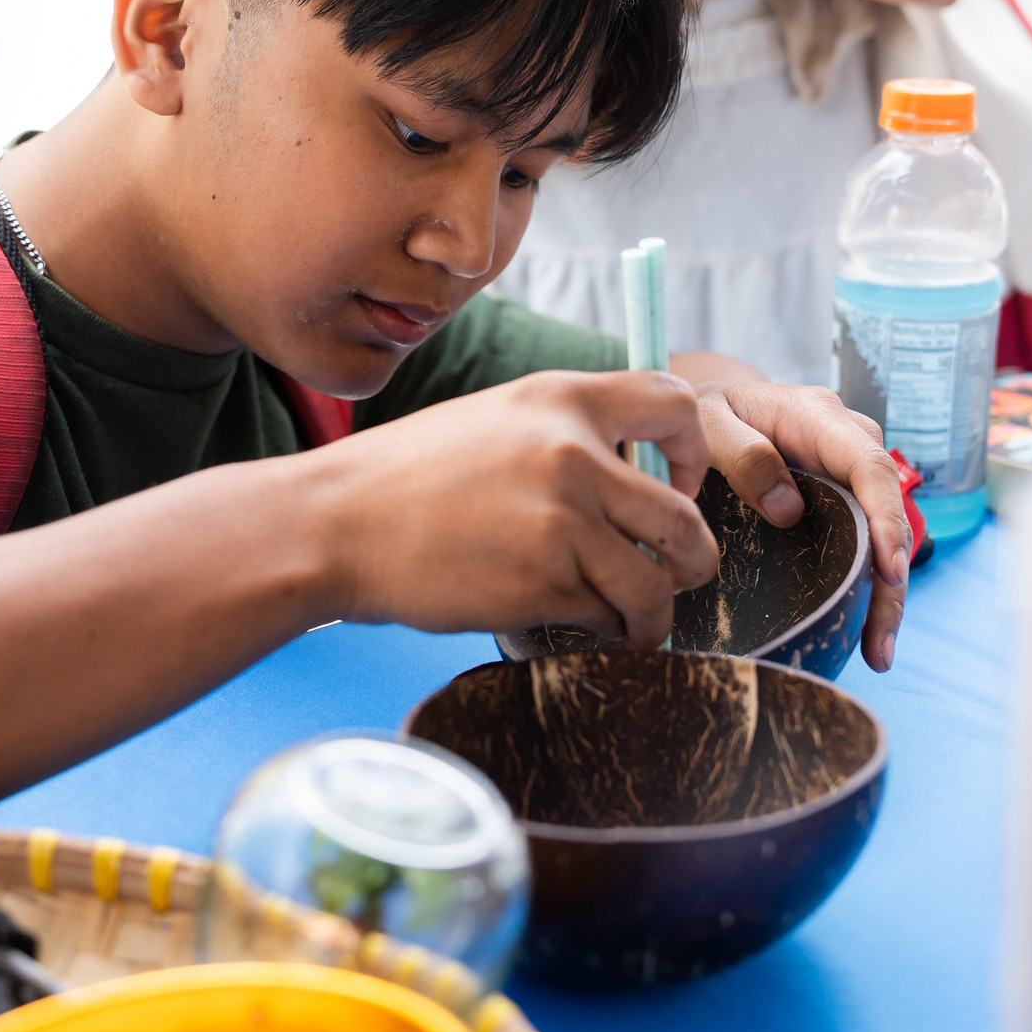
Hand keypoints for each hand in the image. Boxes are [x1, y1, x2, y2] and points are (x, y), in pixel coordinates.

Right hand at [315, 370, 718, 647]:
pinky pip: (603, 618)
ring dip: (654, 615)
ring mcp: (560, 522)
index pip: (674, 405)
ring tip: (636, 624)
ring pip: (654, 584)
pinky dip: (600, 631)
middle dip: (695, 561)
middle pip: (685, 519)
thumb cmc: (409, 477)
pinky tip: (577, 627)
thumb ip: (565, 434)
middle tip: (681, 575)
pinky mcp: (541, 585)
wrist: (335, 525)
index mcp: (561, 399)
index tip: (681, 485)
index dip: (695, 451)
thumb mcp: (495, 419)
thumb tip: (634, 475)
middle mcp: (572, 454)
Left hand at [693, 379, 912, 671]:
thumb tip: (788, 508)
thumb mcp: (709, 422)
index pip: (869, 467)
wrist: (711, 408)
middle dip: (891, 581)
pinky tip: (862, 632)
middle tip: (881, 641)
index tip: (888, 571)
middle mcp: (848, 443)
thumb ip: (742, 454)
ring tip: (877, 653)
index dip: (886, 520)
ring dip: (884, 596)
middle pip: (889, 511)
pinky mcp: (844, 500)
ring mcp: (850, 473)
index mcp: (820, 417)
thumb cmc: (709, 413)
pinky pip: (864, 543)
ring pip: (884, 535)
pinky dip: (865, 587)